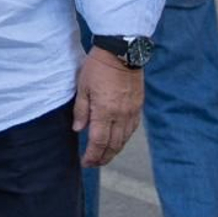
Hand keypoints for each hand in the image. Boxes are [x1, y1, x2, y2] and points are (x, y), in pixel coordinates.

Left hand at [73, 48, 143, 167]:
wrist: (121, 53)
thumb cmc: (98, 68)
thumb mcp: (82, 87)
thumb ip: (81, 110)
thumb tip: (79, 129)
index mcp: (105, 111)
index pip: (99, 141)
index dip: (92, 155)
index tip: (85, 162)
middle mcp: (121, 115)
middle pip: (113, 145)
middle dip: (103, 157)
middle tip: (94, 163)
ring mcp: (132, 111)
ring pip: (124, 139)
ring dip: (114, 151)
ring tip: (104, 156)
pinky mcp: (138, 106)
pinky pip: (132, 129)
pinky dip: (124, 139)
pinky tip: (118, 141)